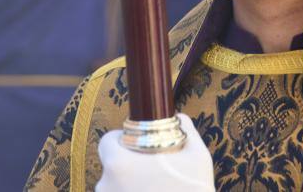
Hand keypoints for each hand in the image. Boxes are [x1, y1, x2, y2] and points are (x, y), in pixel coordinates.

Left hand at [96, 114, 214, 191]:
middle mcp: (105, 185)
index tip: (139, 146)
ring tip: (154, 189)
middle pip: (111, 166)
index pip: (107, 141)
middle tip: (151, 171)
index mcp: (118, 163)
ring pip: (114, 188)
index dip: (123, 140)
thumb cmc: (193, 191)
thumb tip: (178, 117)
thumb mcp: (197, 156)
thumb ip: (185, 129)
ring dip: (128, 187)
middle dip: (128, 167)